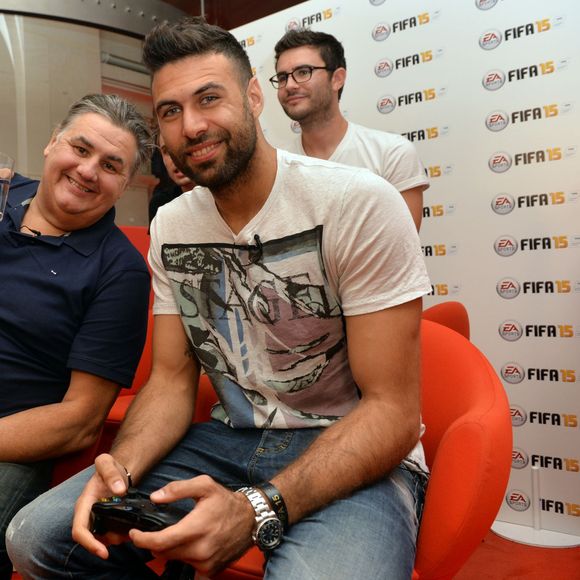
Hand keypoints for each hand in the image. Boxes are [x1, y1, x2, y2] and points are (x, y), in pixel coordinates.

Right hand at [71, 453, 131, 558]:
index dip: (89, 543)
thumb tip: (119, 490)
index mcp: (83, 504)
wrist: (115, 470)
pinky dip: (119, 535)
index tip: (103, 552)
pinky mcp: (105, 520)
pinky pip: (109, 533)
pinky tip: (131, 530)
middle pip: (91, 538)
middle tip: (125, 538)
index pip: (79, 530)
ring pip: (101, 538)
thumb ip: (111, 473)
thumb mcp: (106, 463)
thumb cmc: (108, 467)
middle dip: (106, 544)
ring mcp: (96, 518)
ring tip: (131, 533)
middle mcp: (87, 514)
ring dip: (115, 540)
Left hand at [129, 475, 254, 575]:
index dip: (142, 540)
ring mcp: (206, 562)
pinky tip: (187, 549)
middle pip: (164, 552)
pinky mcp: (211, 570)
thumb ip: (178, 489)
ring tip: (176, 536)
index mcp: (195, 528)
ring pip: (175, 560)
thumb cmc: (227, 501)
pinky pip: (189, 570)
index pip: (160, 541)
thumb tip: (155, 497)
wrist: (251, 518)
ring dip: (170, 550)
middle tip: (156, 532)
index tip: (134, 534)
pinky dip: (184, 560)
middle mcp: (200, 549)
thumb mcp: (204, 485)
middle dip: (155, 542)